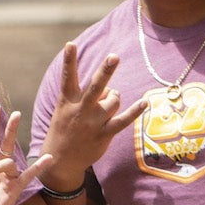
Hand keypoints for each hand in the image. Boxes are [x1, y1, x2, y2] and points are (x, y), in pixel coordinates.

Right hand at [37, 44, 145, 188]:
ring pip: (113, 101)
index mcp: (67, 101)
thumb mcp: (67, 110)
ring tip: (106, 106)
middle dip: (105, 71)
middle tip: (114, 56)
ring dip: (114, 98)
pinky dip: (134, 111)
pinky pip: (123, 120)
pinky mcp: (103, 135)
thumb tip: (112, 91)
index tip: (70, 44)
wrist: (60, 159)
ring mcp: (92, 123)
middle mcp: (80, 110)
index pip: (68, 77)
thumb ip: (88, 97)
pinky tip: (144, 102)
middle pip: (95, 86)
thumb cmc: (65, 128)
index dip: (68, 60)